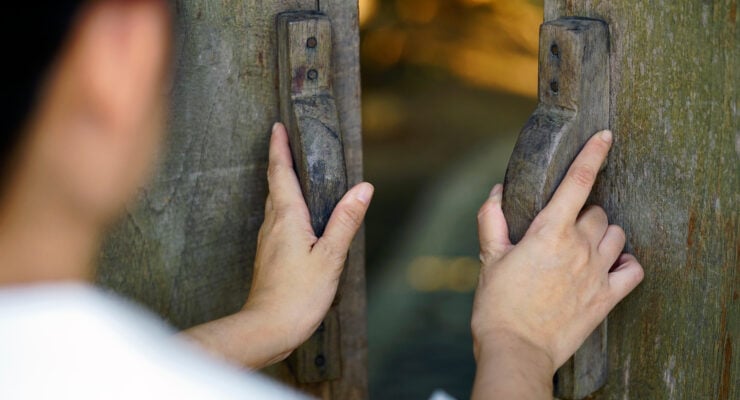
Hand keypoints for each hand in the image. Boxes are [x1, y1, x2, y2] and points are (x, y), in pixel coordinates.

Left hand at [183, 123, 372, 367]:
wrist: (268, 328)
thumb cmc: (298, 296)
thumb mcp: (330, 256)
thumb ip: (345, 220)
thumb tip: (363, 188)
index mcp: (286, 218)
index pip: (279, 173)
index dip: (278, 148)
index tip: (277, 127)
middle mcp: (273, 225)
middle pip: (274, 184)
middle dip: (279, 160)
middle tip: (286, 141)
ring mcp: (268, 241)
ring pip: (274, 202)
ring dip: (280, 182)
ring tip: (293, 171)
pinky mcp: (269, 256)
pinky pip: (276, 220)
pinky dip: (285, 206)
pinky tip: (296, 215)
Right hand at [471, 130, 643, 397]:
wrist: (517, 349)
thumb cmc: (498, 305)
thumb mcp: (489, 258)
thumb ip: (492, 219)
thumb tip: (496, 191)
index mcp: (549, 232)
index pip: (578, 181)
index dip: (593, 153)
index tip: (605, 136)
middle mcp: (579, 247)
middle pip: (597, 212)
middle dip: (583, 213)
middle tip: (564, 229)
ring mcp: (597, 272)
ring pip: (616, 236)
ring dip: (604, 234)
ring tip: (587, 245)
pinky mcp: (606, 298)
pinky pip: (633, 270)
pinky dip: (628, 262)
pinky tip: (614, 263)